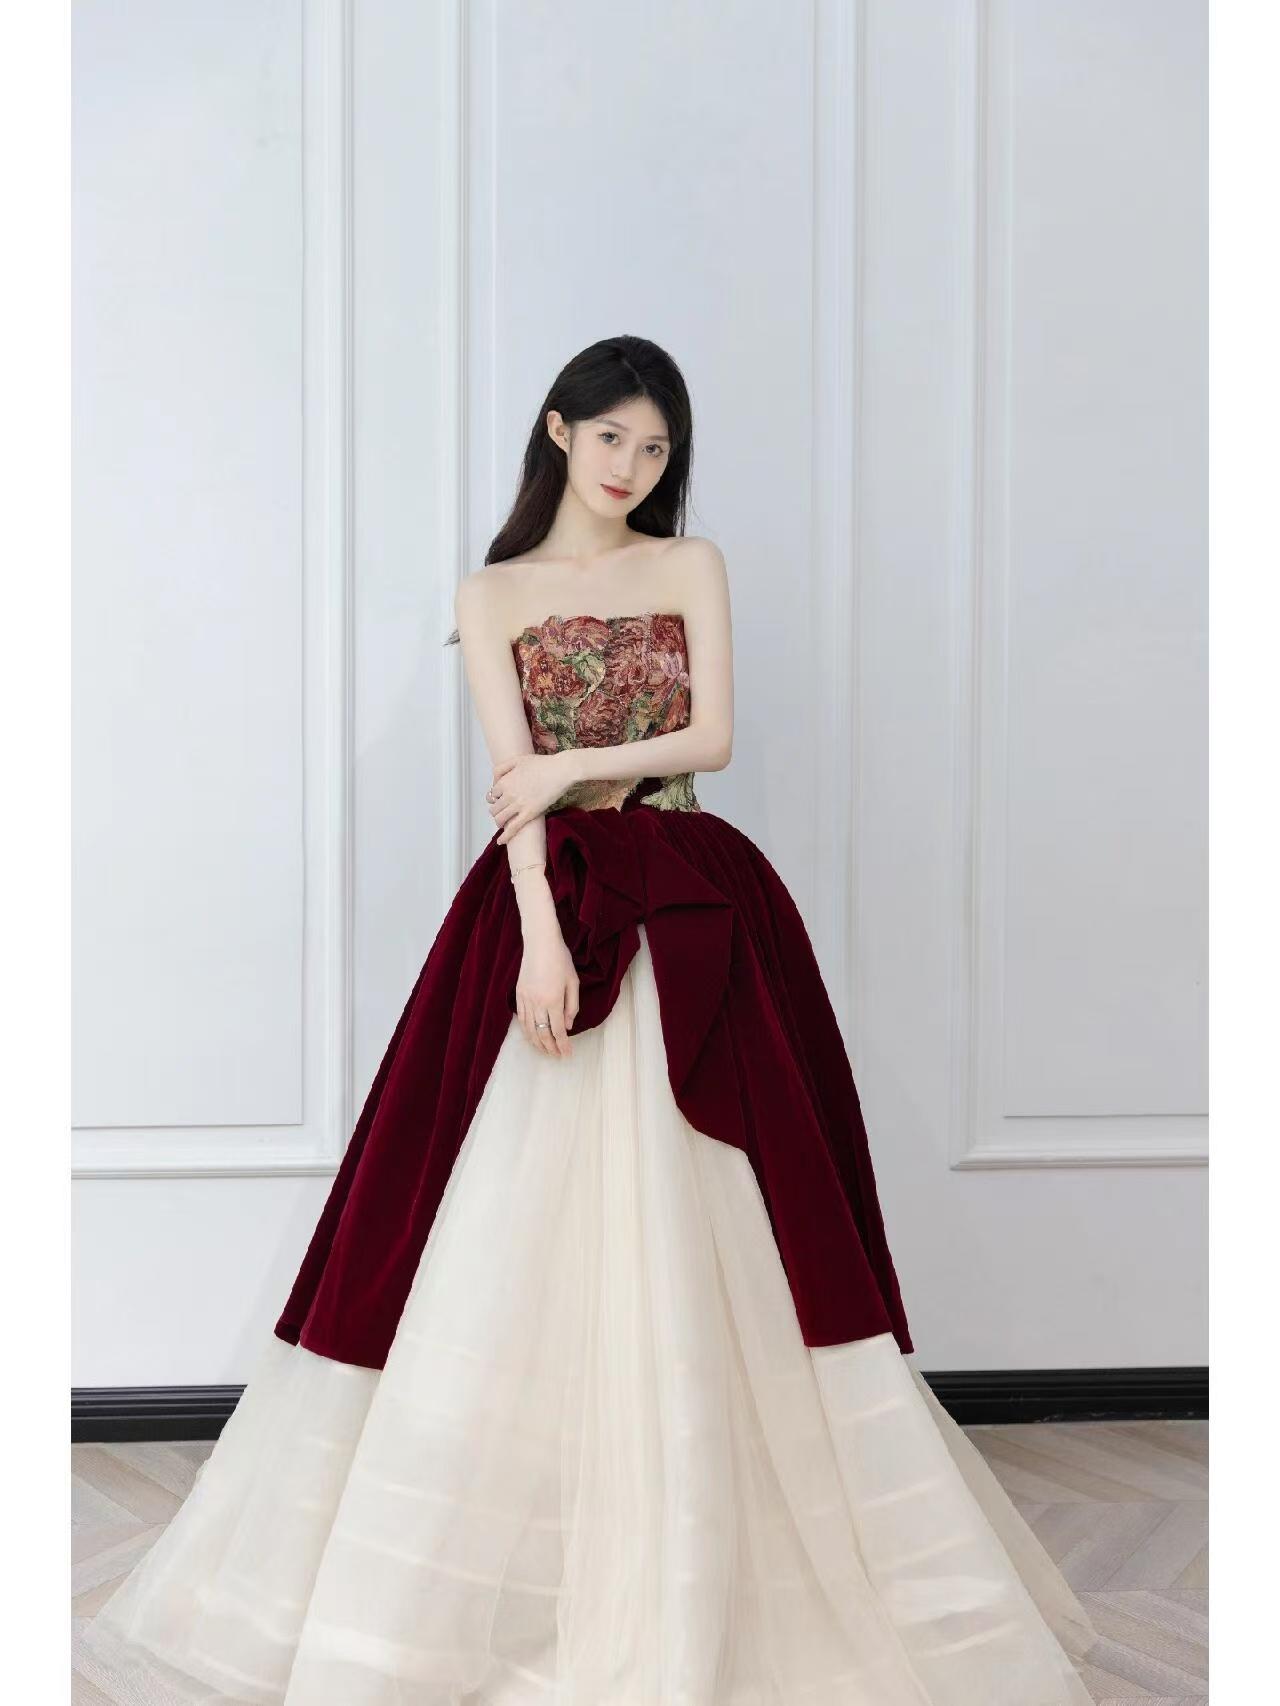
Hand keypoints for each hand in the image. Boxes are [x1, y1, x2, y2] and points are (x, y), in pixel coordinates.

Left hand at [488, 750, 578, 842]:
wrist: (561, 770)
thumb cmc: (543, 764)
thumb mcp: (518, 759)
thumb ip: (502, 768)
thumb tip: (494, 781)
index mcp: (505, 781)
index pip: (492, 794)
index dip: (496, 798)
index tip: (501, 800)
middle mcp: (508, 794)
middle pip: (494, 808)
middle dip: (497, 811)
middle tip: (503, 811)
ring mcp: (518, 805)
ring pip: (500, 819)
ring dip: (499, 822)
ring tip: (504, 823)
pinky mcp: (530, 813)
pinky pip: (513, 828)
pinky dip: (505, 836)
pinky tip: (501, 842)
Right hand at [515, 922, 579, 1057]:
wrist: (540, 943)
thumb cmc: (560, 959)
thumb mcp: (573, 982)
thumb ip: (572, 1006)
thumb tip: (568, 1026)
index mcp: (553, 1000)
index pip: (558, 1031)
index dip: (563, 1045)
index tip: (567, 1054)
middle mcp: (537, 1003)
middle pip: (543, 1034)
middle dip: (550, 1048)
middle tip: (557, 1056)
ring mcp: (525, 999)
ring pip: (530, 1029)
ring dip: (537, 1043)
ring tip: (545, 1051)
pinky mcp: (518, 994)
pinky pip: (521, 1018)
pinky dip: (526, 1031)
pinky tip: (531, 1036)